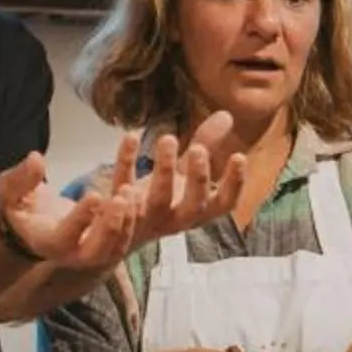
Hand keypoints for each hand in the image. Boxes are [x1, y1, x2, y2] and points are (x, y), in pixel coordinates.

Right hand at [0, 152, 135, 269]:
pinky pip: (126, 236)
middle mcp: (72, 254)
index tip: (94, 195)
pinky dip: (134, 217)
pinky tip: (138, 191)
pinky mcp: (109, 244)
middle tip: (121, 197)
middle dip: (112, 225)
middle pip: (97, 252)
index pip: (64, 237)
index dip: (80, 219)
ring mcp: (93, 252)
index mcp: (48, 242)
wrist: (31, 226)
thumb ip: (21, 178)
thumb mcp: (10, 191)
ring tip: (131, 191)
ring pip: (116, 247)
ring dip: (127, 221)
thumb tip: (36, 159)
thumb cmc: (19, 207)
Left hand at [101, 114, 249, 255]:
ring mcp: (145, 217)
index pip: (222, 204)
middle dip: (199, 179)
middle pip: (193, 205)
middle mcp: (173, 218)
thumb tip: (227, 115)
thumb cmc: (158, 202)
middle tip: (198, 150)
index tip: (239, 156)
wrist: (112, 236)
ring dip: (164, 170)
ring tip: (168, 138)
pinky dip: (125, 162)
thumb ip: (205, 146)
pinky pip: (121, 185)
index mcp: (194, 210)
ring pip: (158, 199)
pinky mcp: (115, 209)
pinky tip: (131, 136)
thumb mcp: (183, 175)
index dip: (234, 184)